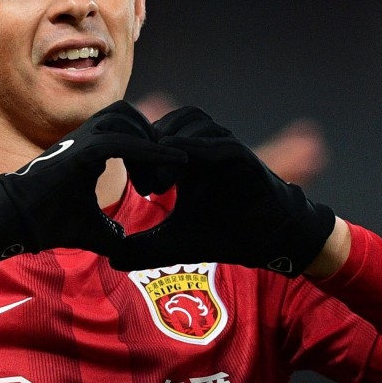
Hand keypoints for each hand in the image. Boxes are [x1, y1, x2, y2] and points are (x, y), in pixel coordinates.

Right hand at [0, 100, 185, 263]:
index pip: (129, 131)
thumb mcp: (89, 228)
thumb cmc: (45, 222)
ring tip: (167, 174)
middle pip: (132, 116)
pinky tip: (170, 165)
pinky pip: (124, 140)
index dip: (152, 149)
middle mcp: (87, 137)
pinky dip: (150, 151)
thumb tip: (123, 241)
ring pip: (129, 120)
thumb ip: (108, 230)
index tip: (168, 179)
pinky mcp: (81, 150)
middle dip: (155, 139)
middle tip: (166, 177)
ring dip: (154, 143)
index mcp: (89, 148)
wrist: (14, 222)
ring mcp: (82, 140)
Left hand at [114, 106, 334, 275]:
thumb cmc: (225, 236)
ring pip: (194, 123)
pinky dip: (200, 150)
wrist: (270, 243)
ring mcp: (226, 149)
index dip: (138, 151)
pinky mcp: (245, 158)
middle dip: (151, 144)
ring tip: (159, 183)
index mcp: (187, 159)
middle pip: (171, 121)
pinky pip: (221, 142)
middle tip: (142, 183)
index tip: (130, 184)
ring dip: (172, 144)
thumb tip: (112, 261)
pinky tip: (182, 170)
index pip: (155, 135)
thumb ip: (144, 249)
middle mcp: (205, 148)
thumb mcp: (175, 245)